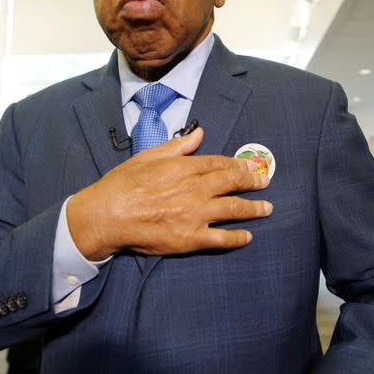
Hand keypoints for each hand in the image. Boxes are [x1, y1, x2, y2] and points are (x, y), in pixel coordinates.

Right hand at [66, 128, 272, 260]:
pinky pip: (221, 239)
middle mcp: (195, 189)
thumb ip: (177, 146)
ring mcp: (195, 215)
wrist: (106, 215)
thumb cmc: (122, 184)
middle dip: (252, 182)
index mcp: (184, 167)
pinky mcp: (190, 238)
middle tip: (264, 182)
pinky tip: (248, 237)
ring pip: (234, 210)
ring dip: (254, 209)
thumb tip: (199, 134)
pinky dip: (238, 238)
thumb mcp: (148, 156)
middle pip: (232, 183)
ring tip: (267, 208)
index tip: (249, 166)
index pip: (219, 163)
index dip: (237, 164)